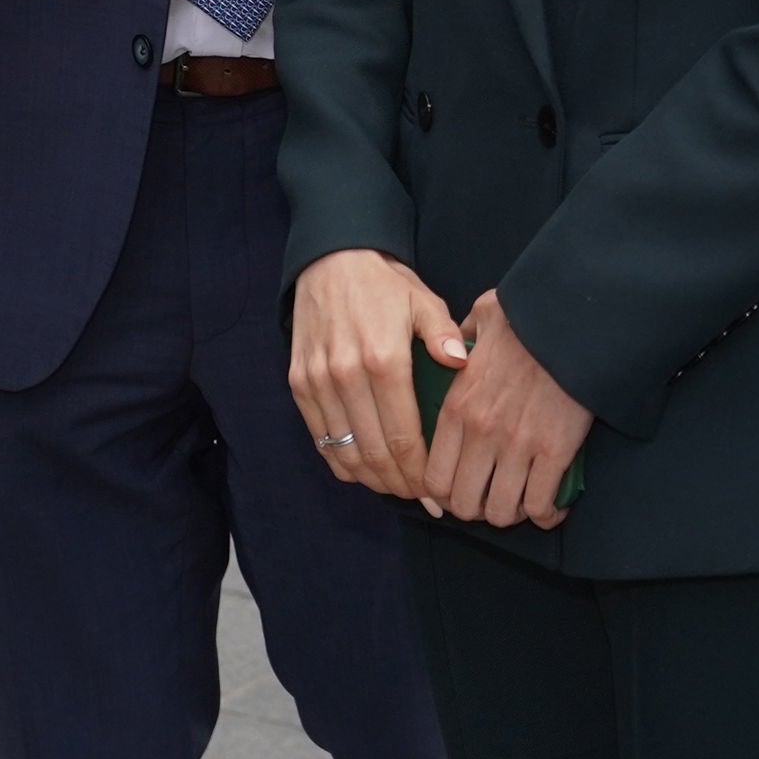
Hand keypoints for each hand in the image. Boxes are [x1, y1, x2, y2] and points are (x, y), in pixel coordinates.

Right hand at [289, 248, 463, 501]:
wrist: (330, 259)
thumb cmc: (385, 284)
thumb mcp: (423, 300)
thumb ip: (443, 335)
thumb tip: (461, 363)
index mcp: (383, 359)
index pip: (402, 437)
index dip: (420, 474)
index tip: (436, 493)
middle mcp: (345, 375)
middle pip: (373, 454)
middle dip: (400, 485)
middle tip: (422, 499)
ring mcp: (317, 382)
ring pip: (343, 452)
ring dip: (371, 480)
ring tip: (397, 488)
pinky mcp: (298, 383)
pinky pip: (320, 438)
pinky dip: (342, 461)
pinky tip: (364, 470)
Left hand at [425, 290, 594, 530]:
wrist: (575, 320)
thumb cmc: (529, 316)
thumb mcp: (479, 317)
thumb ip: (456, 336)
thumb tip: (452, 347)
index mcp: (457, 406)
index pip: (433, 477)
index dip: (444, 495)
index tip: (460, 490)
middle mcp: (480, 433)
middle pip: (464, 504)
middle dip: (476, 510)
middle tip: (492, 499)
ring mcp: (517, 446)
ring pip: (501, 512)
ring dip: (511, 515)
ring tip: (522, 504)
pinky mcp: (554, 452)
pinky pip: (540, 505)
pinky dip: (546, 514)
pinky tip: (552, 507)